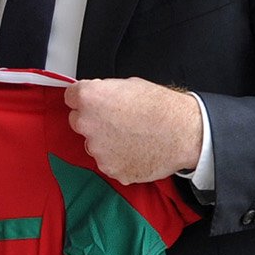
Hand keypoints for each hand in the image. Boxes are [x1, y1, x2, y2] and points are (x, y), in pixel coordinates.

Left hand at [65, 78, 203, 182]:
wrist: (183, 133)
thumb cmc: (161, 107)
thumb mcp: (129, 85)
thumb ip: (105, 92)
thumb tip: (99, 98)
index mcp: (90, 98)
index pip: (70, 96)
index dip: (84, 99)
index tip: (92, 102)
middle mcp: (87, 124)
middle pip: (78, 121)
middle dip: (93, 120)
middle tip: (117, 120)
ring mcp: (97, 150)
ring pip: (93, 144)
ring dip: (105, 141)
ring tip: (132, 136)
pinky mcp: (110, 169)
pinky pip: (108, 162)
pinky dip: (118, 158)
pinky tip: (136, 149)